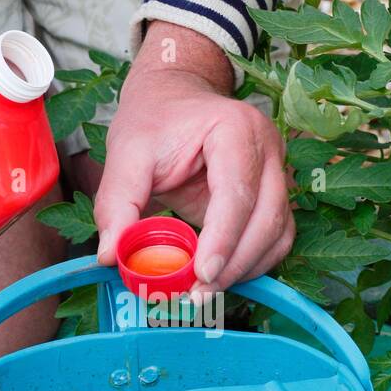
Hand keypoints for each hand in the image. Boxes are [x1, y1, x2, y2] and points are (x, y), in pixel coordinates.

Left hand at [95, 21, 292, 292]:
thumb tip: (111, 255)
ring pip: (279, 234)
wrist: (175, 97)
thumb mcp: (126, 152)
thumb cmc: (155, 119)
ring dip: (246, 269)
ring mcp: (278, 172)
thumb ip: (117, 202)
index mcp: (236, 130)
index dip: (223, 240)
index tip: (201, 275)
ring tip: (205, 290)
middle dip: (235, 264)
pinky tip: (222, 276)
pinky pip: (276, 239)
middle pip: (267, 219)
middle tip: (198, 293)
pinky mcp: (275, 196)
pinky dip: (253, 263)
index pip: (237, 193)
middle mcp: (268, 150)